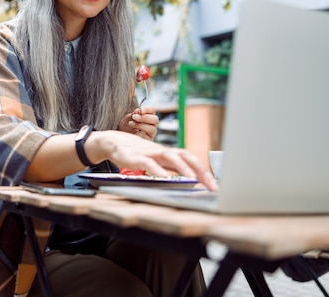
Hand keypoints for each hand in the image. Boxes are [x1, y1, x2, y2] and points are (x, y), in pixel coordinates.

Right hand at [87, 130, 217, 191]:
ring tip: (192, 179)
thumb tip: (190, 179)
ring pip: (170, 157)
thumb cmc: (138, 153)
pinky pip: (149, 163)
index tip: (214, 185)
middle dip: (200, 170)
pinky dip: (157, 169)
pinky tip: (164, 177)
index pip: (191, 159)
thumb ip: (171, 168)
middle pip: (185, 156)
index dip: (203, 171)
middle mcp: (162, 151)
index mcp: (169, 153)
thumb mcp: (157, 161)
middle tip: (211, 185)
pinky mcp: (136, 157)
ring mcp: (150, 153)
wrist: (114, 142)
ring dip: (182, 168)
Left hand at [118, 106, 158, 140]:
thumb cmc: (126, 125)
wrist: (122, 135)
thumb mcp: (128, 118)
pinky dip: (139, 134)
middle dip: (145, 118)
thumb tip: (138, 111)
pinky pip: (147, 137)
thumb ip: (133, 114)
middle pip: (155, 119)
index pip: (152, 110)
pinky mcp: (148, 140)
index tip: (140, 110)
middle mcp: (152, 124)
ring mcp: (151, 133)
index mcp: (149, 115)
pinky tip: (133, 133)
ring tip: (131, 124)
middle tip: (134, 117)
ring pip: (152, 129)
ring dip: (141, 126)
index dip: (147, 109)